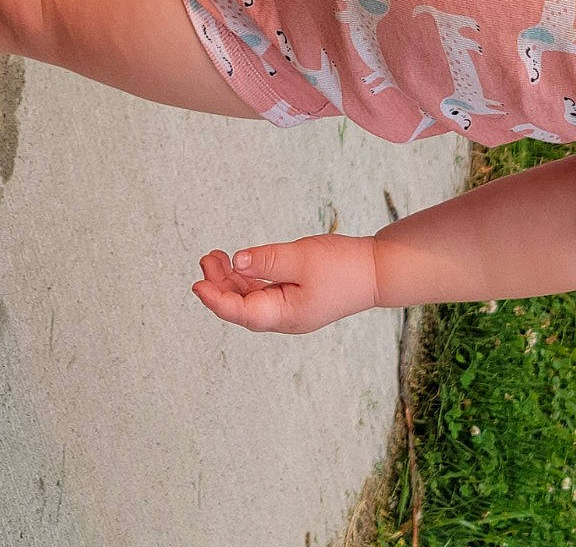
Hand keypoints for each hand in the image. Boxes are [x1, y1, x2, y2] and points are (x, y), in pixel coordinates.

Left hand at [192, 235, 379, 333]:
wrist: (379, 270)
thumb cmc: (344, 266)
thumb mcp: (302, 258)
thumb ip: (267, 260)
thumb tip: (236, 261)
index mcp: (286, 315)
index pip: (241, 312)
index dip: (216, 300)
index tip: (197, 285)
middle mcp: (285, 318)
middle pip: (242, 306)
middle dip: (220, 284)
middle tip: (207, 258)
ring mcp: (290, 309)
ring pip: (251, 298)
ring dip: (232, 280)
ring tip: (216, 257)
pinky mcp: (296, 297)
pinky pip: (264, 292)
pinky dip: (249, 278)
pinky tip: (239, 264)